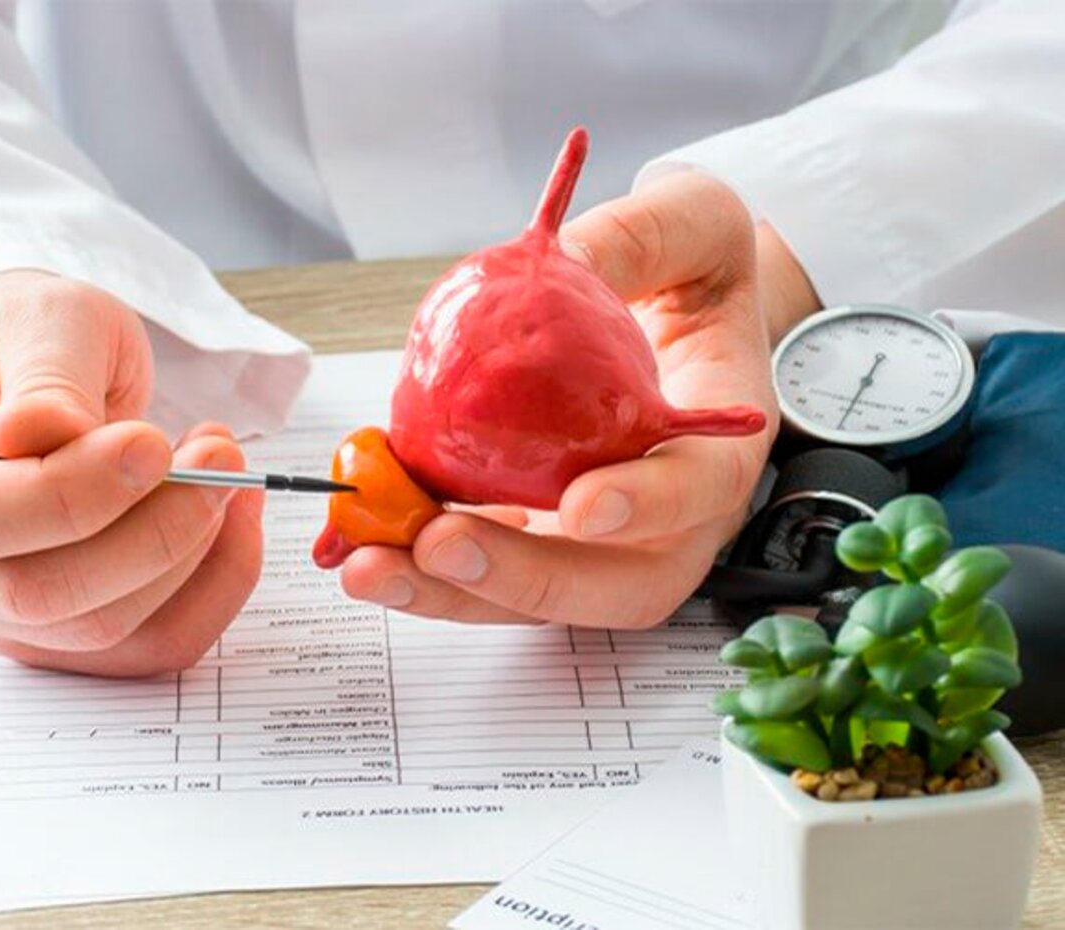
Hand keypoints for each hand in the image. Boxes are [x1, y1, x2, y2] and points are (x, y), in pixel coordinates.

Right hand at [0, 270, 262, 674]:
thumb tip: (40, 430)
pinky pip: (148, 646)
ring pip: (100, 629)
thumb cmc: (26, 337)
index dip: (67, 495)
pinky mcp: (62, 630)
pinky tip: (234, 519)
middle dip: (152, 534)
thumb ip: (45, 370)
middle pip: (36, 595)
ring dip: (191, 555)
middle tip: (219, 457)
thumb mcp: (36, 313)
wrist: (34, 369)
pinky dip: (212, 588)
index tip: (152, 443)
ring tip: (226, 467)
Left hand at [341, 172, 792, 627]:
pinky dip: (420, 554)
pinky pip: (485, 560)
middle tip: (438, 545)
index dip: (647, 507)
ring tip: (367, 564)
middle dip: (520, 579)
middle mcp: (667, 518)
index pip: (699, 490)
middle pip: (611, 583)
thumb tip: (563, 261)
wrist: (678, 313)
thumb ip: (637, 240)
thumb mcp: (689, 225)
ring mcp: (601, 541)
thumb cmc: (695, 273)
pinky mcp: (540, 536)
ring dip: (447, 589)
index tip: (583, 507)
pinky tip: (362, 528)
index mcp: (720, 443)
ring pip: (536, 594)